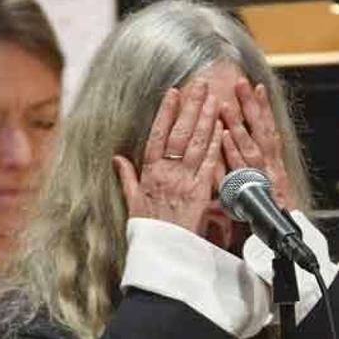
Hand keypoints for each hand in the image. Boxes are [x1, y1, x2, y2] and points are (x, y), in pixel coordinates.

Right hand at [113, 82, 223, 233]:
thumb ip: (127, 178)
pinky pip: (209, 165)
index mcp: (149, 174)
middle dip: (190, 106)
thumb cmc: (147, 231)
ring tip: (214, 97)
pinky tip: (221, 128)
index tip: (172, 92)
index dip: (165, 112)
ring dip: (206, 119)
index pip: (157, 135)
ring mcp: (184, 182)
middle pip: (179, 133)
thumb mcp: (132, 203)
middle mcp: (166, 173)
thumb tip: (117, 158)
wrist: (162, 254)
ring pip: (196, 144)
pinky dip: (215, 145)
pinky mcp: (200, 193)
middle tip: (200, 84)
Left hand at [220, 79, 293, 209]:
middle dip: (252, 106)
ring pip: (252, 147)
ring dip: (239, 124)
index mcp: (273, 164)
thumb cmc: (267, 217)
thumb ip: (247, 170)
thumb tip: (232, 148)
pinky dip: (234, 152)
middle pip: (261, 131)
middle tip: (242, 83)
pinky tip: (225, 137)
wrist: (282, 241)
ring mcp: (265, 179)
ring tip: (227, 105)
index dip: (261, 108)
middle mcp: (272, 168)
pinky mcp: (258, 193)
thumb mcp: (258, 189)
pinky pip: (243, 169)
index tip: (255, 87)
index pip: (266, 130)